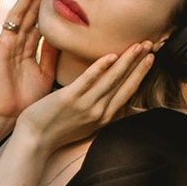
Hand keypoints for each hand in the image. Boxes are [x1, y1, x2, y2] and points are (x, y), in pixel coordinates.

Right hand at [0, 0, 57, 127]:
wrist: (10, 117)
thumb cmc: (27, 100)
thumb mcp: (46, 73)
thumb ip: (51, 55)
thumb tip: (64, 37)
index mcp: (30, 48)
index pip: (41, 21)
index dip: (50, 5)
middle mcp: (18, 43)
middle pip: (31, 14)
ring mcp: (6, 46)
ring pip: (17, 17)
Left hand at [12, 41, 155, 154]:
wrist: (34, 140)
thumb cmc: (56, 130)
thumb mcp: (85, 123)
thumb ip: (98, 108)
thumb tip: (108, 95)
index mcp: (104, 116)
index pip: (128, 91)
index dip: (141, 73)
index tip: (150, 58)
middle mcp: (99, 111)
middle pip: (124, 83)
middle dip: (140, 63)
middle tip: (151, 45)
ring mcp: (85, 105)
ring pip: (111, 79)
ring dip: (127, 61)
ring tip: (138, 46)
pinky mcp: (69, 99)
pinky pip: (88, 81)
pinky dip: (100, 68)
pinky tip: (111, 56)